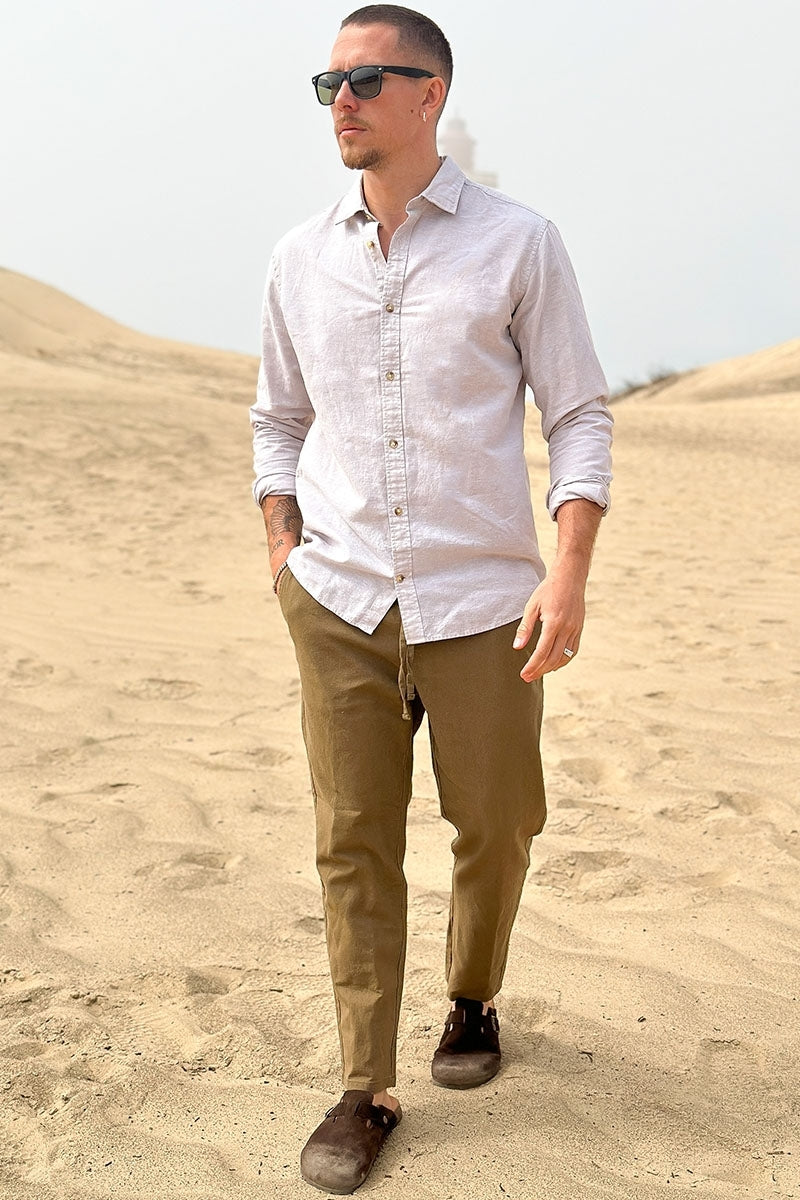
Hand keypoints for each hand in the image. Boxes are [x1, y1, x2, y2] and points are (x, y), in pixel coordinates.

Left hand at [513, 565, 585, 681]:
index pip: (542, 651)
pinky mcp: (579, 629)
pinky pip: (573, 650)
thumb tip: (517, 647)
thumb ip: (525, 628)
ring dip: (551, 668)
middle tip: (527, 677)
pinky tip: (554, 664)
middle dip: (540, 670)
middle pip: (554, 658)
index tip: (524, 674)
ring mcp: (575, 629)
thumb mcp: (532, 606)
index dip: (532, 665)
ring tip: (539, 672)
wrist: (570, 578)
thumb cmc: (548, 590)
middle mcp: (567, 628)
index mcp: (554, 623)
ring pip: (565, 657)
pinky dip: (563, 660)